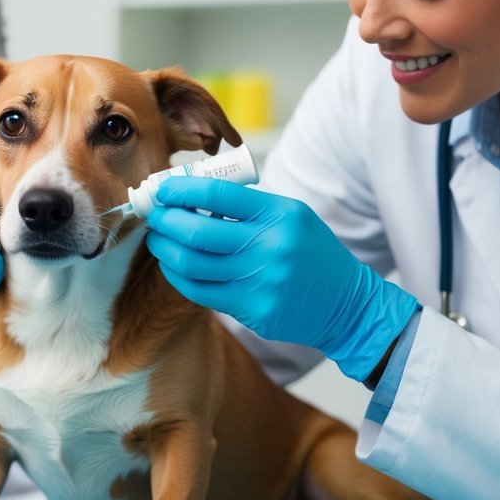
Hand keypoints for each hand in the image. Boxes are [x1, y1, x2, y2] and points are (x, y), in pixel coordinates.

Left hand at [144, 177, 417, 381]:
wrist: (346, 304)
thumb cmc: (310, 252)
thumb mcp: (291, 216)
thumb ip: (247, 206)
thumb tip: (189, 193)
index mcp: (280, 215)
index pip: (218, 194)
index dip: (181, 189)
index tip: (161, 188)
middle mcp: (270, 247)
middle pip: (197, 232)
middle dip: (165, 221)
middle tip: (153, 214)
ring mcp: (260, 282)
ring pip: (192, 265)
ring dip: (165, 249)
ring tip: (158, 239)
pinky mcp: (253, 311)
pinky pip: (200, 292)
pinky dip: (179, 276)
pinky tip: (173, 265)